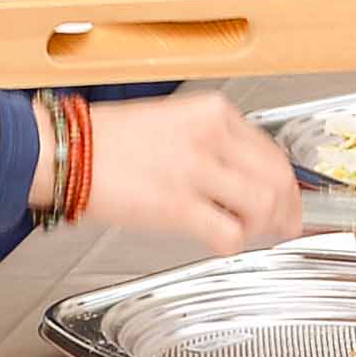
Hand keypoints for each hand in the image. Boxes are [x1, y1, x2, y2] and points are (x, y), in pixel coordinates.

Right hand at [67, 89, 306, 254]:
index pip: (273, 151)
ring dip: (264, 227)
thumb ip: (216, 145)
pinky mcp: (176, 204)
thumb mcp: (176, 123)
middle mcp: (211, 136)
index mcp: (213, 112)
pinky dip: (234, 243)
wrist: (67, 151)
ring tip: (249, 233)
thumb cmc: (111, 142)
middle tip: (286, 226)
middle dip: (288, 210)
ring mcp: (195, 169)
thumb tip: (249, 176)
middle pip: (278, 179)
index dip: (288, 183)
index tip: (288, 199)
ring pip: (263, 205)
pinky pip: (229, 233)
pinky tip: (221, 241)